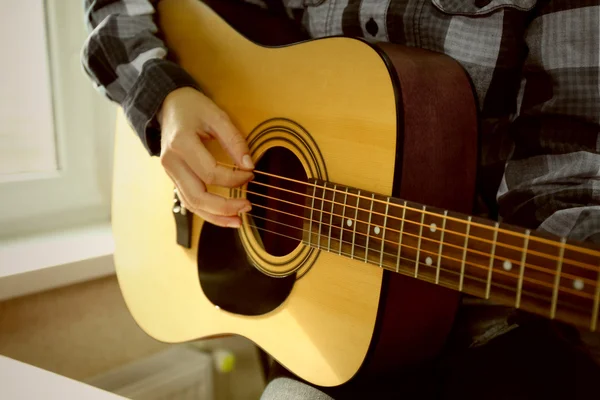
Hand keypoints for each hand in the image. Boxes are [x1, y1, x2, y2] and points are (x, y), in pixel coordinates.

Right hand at [158, 87, 253, 227]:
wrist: (167, 105)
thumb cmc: (193, 108)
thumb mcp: (217, 116)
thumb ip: (234, 141)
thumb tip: (249, 166)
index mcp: (181, 144)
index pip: (210, 173)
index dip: (234, 178)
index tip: (251, 173)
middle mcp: (171, 162)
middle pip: (197, 196)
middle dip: (224, 207)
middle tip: (247, 206)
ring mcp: (170, 173)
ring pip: (191, 204)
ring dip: (215, 216)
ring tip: (238, 221)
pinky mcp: (174, 178)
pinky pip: (188, 201)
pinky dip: (206, 212)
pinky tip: (223, 217)